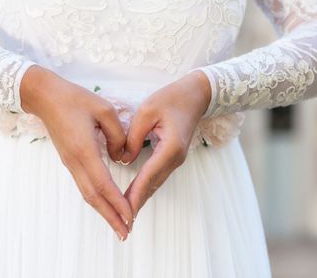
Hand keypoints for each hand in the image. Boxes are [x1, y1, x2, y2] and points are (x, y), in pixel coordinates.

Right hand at [20, 65, 133, 239]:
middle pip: (94, 196)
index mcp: (84, 149)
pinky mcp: (70, 160)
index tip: (130, 216)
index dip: (117, 201)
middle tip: (126, 232)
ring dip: (103, 211)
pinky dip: (97, 198)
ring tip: (118, 225)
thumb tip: (122, 155)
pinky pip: (84, 185)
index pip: (103, 183)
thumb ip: (118, 135)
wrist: (46, 97)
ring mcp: (70, 162)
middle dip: (110, 216)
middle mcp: (75, 161)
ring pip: (88, 193)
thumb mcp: (104, 110)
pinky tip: (106, 204)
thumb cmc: (75, 99)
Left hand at [120, 70, 211, 218]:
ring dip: (141, 198)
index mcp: (171, 147)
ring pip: (155, 183)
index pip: (148, 174)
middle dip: (136, 203)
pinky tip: (135, 196)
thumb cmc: (171, 99)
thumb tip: (123, 160)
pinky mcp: (173, 157)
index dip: (135, 193)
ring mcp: (176, 159)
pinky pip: (157, 176)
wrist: (195, 95)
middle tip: (121, 221)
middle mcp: (175, 158)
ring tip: (125, 214)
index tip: (123, 208)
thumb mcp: (147, 111)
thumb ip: (133, 137)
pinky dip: (145, 188)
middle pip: (152, 185)